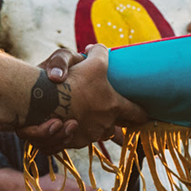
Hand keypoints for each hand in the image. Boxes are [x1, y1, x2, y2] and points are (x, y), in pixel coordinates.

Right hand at [0, 48, 85, 139]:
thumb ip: (59, 63)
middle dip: (39, 133)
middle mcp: (29, 114)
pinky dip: (61, 143)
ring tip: (72, 124)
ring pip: (39, 143)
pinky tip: (72, 131)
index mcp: (24, 98)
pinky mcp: (55, 133)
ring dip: (53, 139)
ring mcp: (41, 125)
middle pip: (24, 133)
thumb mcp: (63, 58)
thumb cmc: (67, 66)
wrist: (79, 77)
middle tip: (58, 122)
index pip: (6, 113)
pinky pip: (52, 146)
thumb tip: (55, 77)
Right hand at [26, 45, 147, 150]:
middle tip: (102, 112)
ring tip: (80, 116)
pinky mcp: (70, 142)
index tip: (146, 116)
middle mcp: (104, 125)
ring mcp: (87, 136)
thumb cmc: (73, 79)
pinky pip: (75, 139)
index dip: (141, 114)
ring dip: (90, 127)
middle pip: (113, 127)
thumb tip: (97, 49)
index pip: (135, 114)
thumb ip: (100, 53)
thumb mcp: (92, 61)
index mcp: (114, 106)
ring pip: (94, 134)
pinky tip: (64, 122)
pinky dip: (71, 133)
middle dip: (110, 121)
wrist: (44, 100)